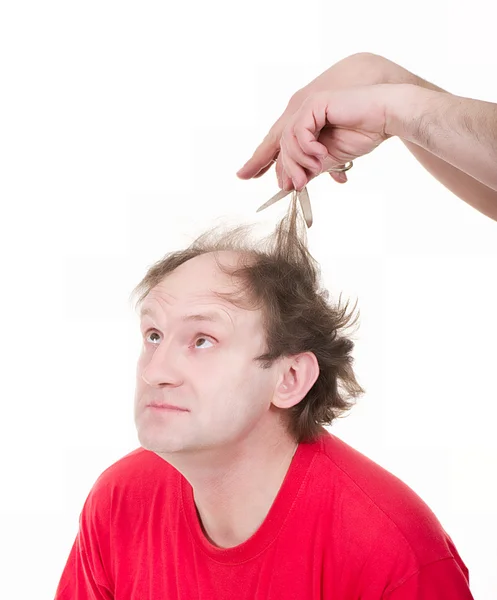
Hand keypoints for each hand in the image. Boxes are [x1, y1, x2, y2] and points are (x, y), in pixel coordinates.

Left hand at [276, 84, 391, 190]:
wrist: (386, 117)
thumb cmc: (365, 133)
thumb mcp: (332, 158)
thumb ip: (312, 167)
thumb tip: (294, 183)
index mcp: (309, 126)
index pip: (288, 149)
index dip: (286, 169)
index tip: (290, 187)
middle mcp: (306, 115)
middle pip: (284, 144)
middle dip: (290, 168)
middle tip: (300, 184)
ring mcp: (310, 108)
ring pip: (288, 138)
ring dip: (300, 158)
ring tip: (316, 167)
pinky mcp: (316, 104)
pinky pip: (299, 129)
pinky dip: (307, 145)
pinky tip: (322, 153)